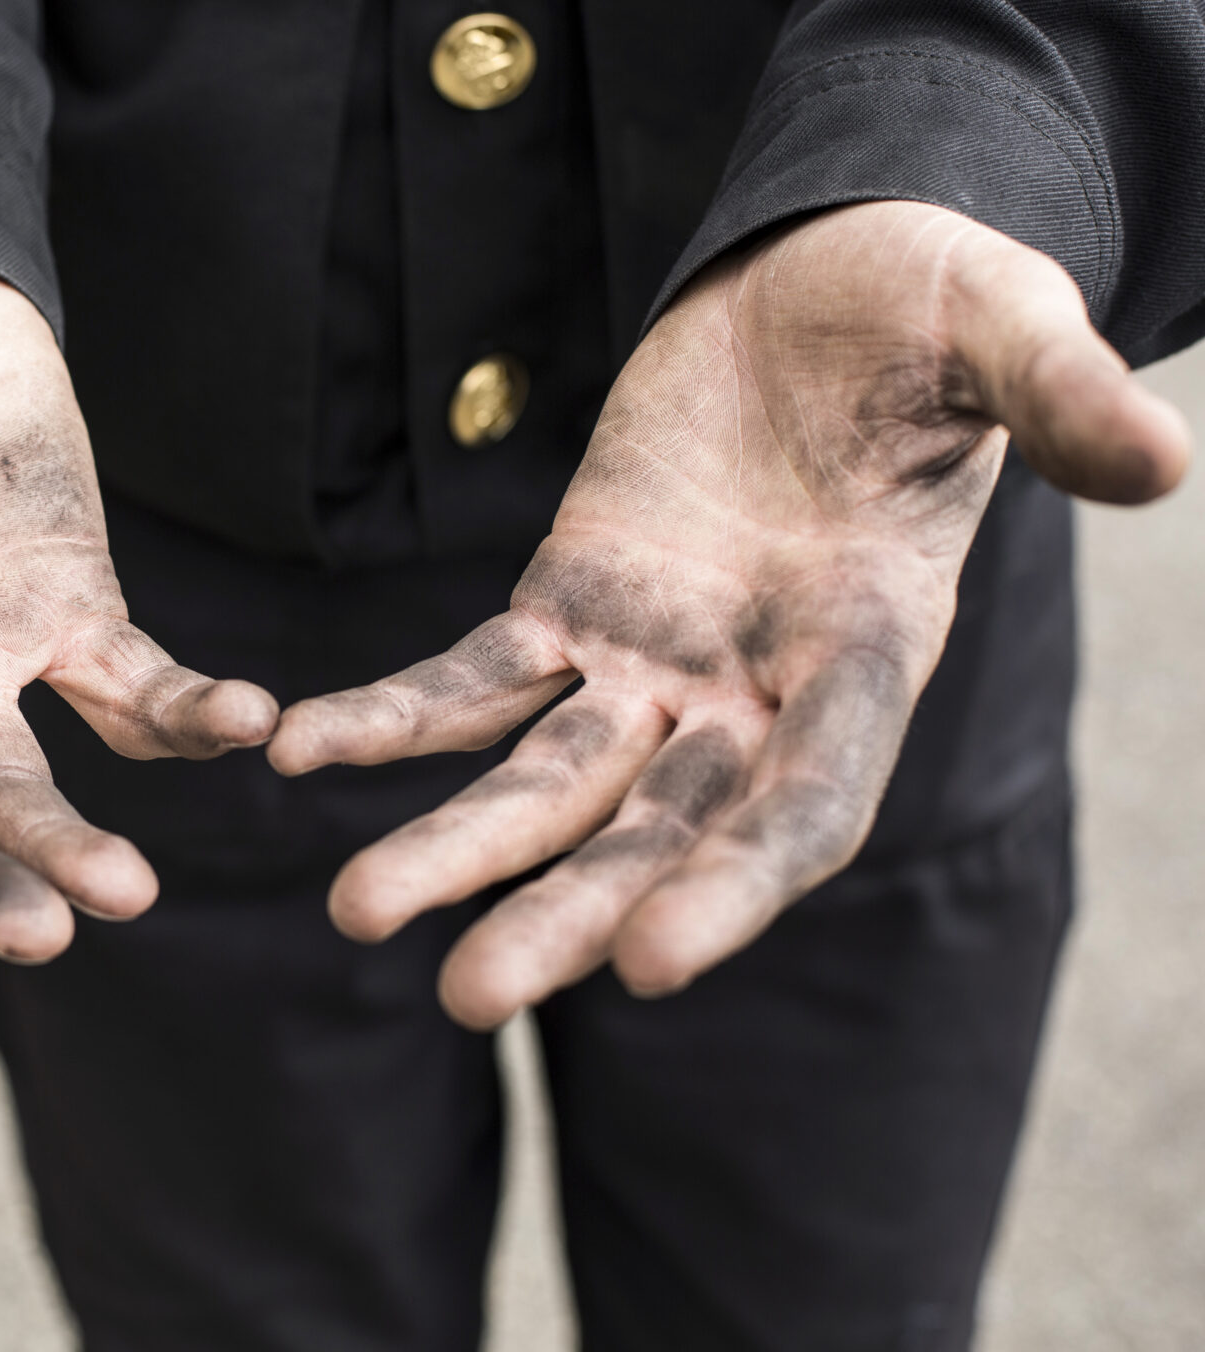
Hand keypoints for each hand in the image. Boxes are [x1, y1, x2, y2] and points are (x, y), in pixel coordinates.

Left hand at [269, 201, 1189, 1027]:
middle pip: (655, 831)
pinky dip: (395, 718)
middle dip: (564, 910)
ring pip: (544, 778)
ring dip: (452, 845)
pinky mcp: (569, 605)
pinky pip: (471, 676)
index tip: (648, 965)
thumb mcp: (995, 327)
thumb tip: (1162, 462)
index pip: (805, 801)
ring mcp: (653, 661)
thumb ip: (1053, 397)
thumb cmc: (925, 307)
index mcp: (866, 652)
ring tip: (355, 913)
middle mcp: (754, 690)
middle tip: (466, 995)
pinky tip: (303, 751)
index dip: (736, 884)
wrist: (822, 285)